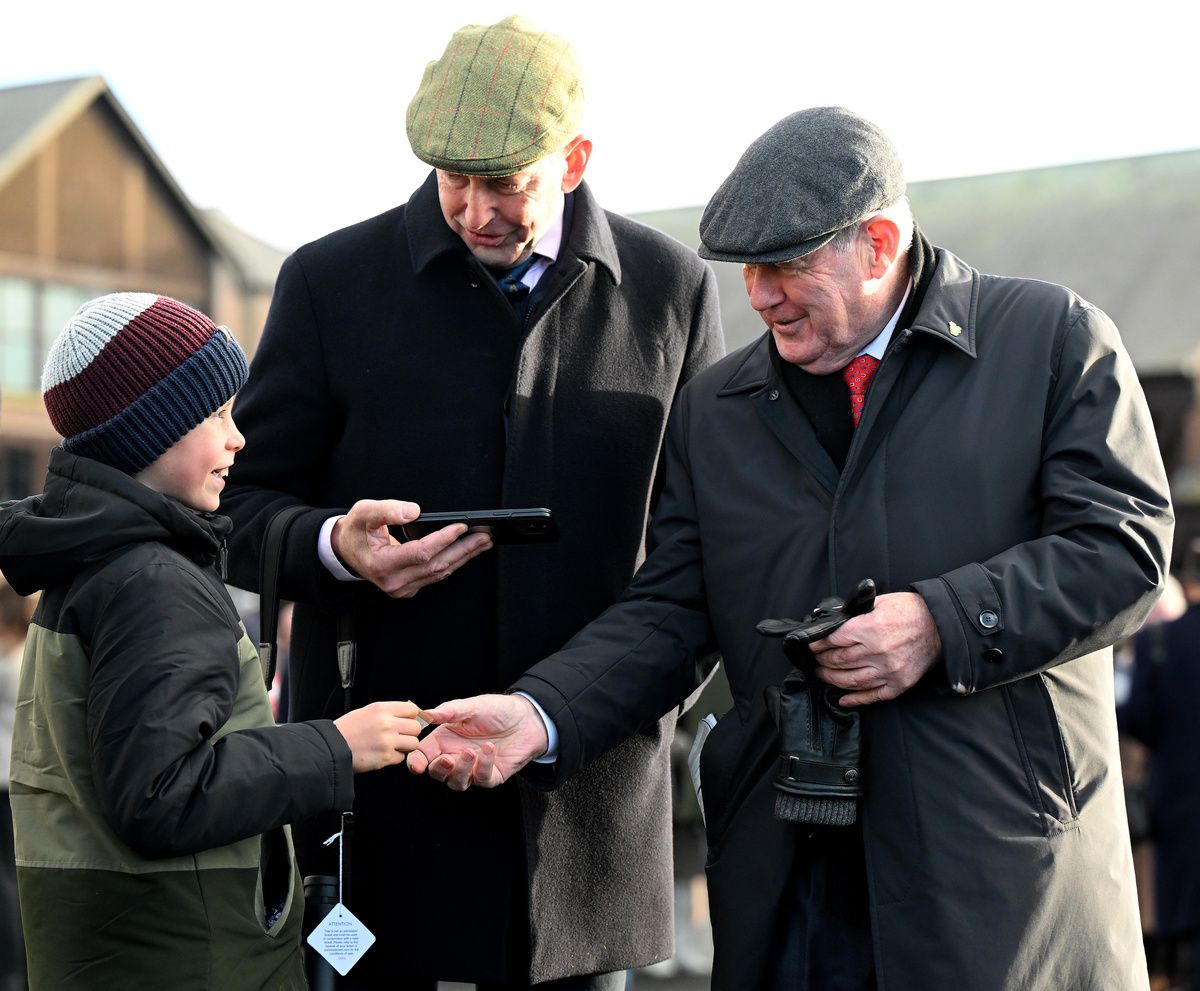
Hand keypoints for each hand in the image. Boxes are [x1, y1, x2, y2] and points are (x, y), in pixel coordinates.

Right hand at [331, 499, 491, 597]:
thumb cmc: (355, 531)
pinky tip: (466, 551)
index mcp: (381, 565)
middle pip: (437, 565)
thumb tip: (414, 511)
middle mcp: (394, 582)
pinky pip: (436, 575)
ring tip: (483, 542)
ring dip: (463, 557)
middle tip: (485, 536)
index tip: (462, 526)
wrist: (345, 552)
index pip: (421, 553)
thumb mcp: (363, 513)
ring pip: (440, 573)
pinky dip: (453, 562)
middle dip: (463, 549)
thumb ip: (386, 510)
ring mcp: (403, 588)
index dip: (443, 539)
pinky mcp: (410, 587)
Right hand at [334, 700, 425, 771]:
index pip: (412, 710)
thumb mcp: (367, 711)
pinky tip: (382, 754)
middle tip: (399, 736)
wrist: (331, 747)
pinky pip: (401, 757)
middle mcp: (386, 723)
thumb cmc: (347, 729)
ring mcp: (387, 741)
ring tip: (392, 746)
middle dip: (410, 733)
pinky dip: (395, 757)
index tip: (408, 722)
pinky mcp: (385, 757)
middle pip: (416, 727)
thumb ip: (388, 712)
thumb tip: (409, 712)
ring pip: (413, 743)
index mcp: (381, 709)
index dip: (412, 717)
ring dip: (405, 746)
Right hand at [406, 694, 548, 790]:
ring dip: (462, 770)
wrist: (528, 718)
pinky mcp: (491, 775)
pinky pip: (482, 779)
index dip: (416, 762)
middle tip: (447, 759)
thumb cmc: (497, 710)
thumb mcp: (471, 706)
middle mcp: (456, 755)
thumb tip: (425, 714)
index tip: (416, 766)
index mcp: (445, 739)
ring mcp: (474, 768)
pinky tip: (490, 749)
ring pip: (457, 782)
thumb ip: (448, 711)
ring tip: (471, 751)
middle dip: (439, 769)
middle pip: (438, 773)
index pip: (424, 755)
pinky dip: (484, 766)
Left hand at [808, 592, 941, 706]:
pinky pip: (873, 696)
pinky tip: (843, 699)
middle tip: (817, 660)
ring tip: (824, 675)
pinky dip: (855, 700)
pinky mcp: (899, 683)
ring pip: (851, 681)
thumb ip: (855, 611)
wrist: (942, 625)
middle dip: (823, 660)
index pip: (835, 640)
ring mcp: (890, 670)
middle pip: (840, 661)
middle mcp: (879, 652)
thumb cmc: (910, 610)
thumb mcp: (880, 602)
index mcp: (872, 629)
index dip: (820, 644)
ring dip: (832, 679)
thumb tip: (830, 617)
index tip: (812, 646)